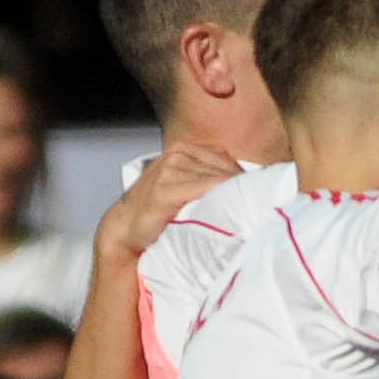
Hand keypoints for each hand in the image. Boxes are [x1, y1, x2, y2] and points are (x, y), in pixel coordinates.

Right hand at [101, 141, 238, 265]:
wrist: (127, 229)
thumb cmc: (159, 211)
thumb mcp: (186, 186)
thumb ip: (209, 178)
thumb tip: (246, 183)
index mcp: (183, 149)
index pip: (227, 161)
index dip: (241, 181)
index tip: (251, 198)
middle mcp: (177, 154)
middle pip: (226, 170)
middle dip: (239, 190)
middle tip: (249, 209)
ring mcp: (170, 169)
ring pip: (218, 180)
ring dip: (231, 197)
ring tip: (236, 214)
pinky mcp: (165, 189)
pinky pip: (206, 189)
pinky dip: (220, 200)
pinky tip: (224, 211)